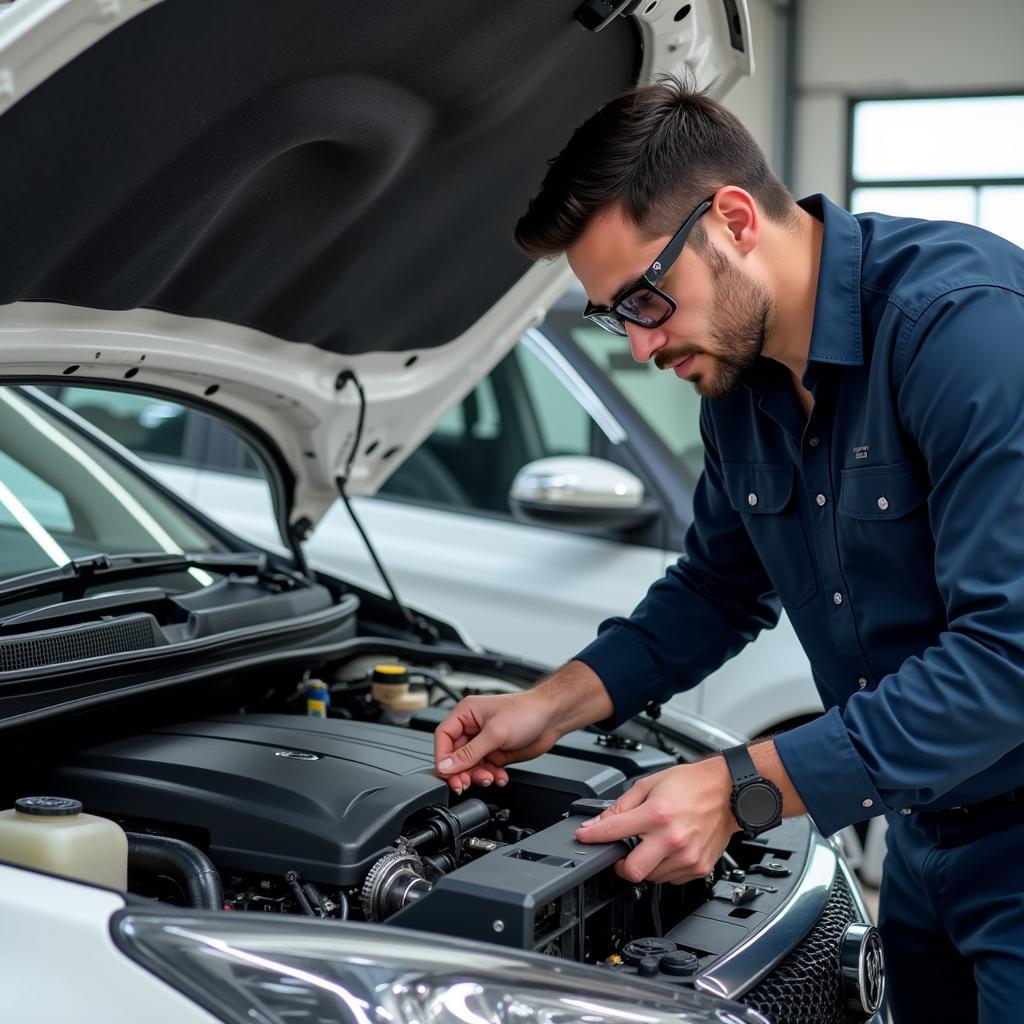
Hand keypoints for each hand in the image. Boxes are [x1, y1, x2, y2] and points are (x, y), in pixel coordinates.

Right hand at [433, 691, 560, 793]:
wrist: (552, 717)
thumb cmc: (526, 712)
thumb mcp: (494, 733)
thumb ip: (469, 753)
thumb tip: (446, 766)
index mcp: (466, 714)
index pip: (443, 737)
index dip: (443, 757)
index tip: (448, 774)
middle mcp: (473, 727)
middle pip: (455, 755)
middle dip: (462, 771)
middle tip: (465, 784)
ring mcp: (485, 741)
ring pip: (470, 766)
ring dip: (478, 776)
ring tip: (490, 778)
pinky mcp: (496, 752)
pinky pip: (486, 770)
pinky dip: (492, 776)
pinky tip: (500, 777)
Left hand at [575, 758, 737, 883]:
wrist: (729, 791)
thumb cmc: (693, 784)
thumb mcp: (650, 784)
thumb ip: (622, 805)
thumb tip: (600, 821)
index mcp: (657, 814)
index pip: (613, 831)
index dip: (592, 836)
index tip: (584, 837)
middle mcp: (672, 839)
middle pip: (631, 871)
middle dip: (620, 864)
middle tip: (621, 853)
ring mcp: (686, 857)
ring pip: (651, 877)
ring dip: (645, 864)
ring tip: (654, 843)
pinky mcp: (698, 867)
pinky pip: (670, 878)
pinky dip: (664, 868)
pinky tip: (669, 849)